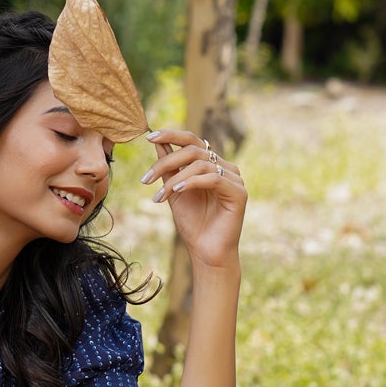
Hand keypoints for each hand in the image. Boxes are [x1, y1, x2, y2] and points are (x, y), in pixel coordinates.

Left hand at [139, 128, 245, 267]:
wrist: (205, 252)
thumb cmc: (193, 224)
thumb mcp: (174, 191)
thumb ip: (169, 167)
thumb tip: (157, 142)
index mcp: (211, 165)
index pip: (192, 141)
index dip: (172, 135)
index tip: (150, 137)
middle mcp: (224, 168)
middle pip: (194, 150)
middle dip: (166, 161)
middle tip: (146, 179)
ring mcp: (234, 179)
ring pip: (200, 164)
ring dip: (175, 178)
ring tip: (161, 195)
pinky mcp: (239, 192)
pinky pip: (212, 178)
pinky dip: (191, 183)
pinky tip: (177, 192)